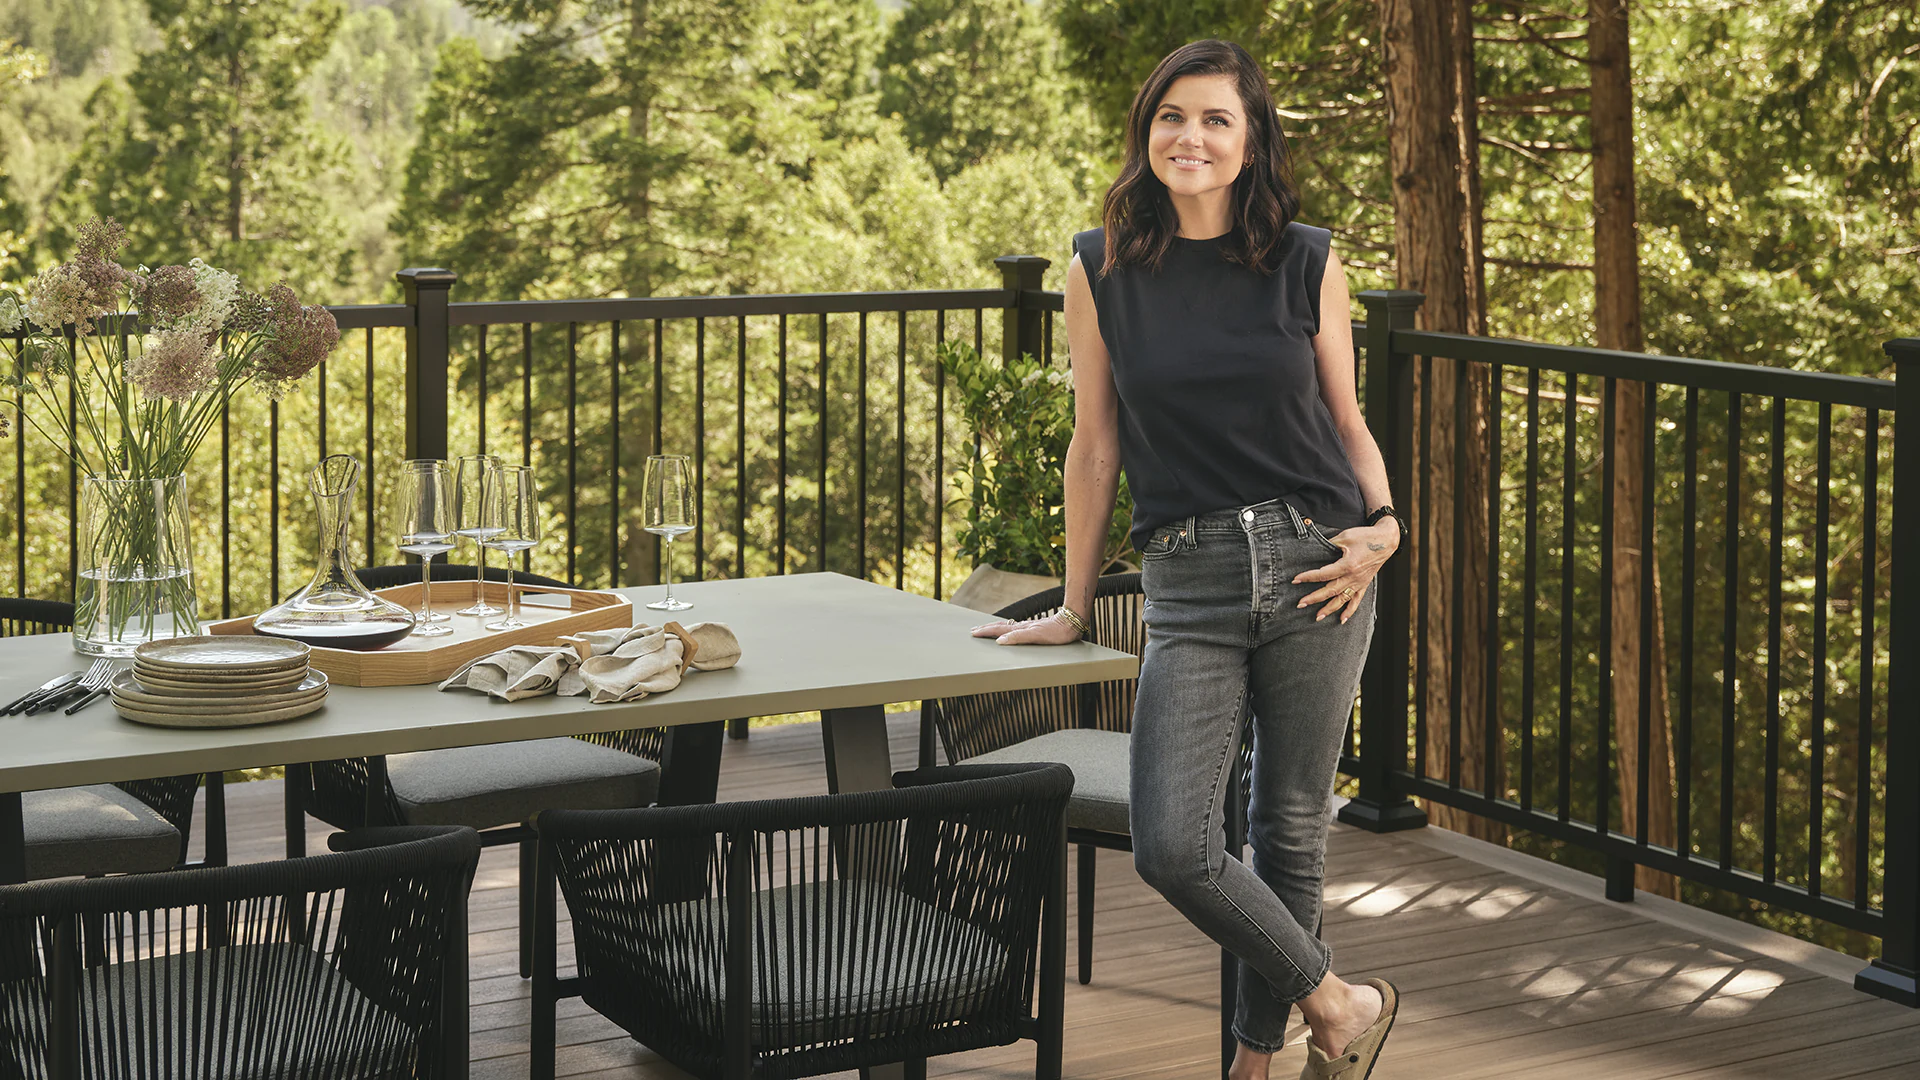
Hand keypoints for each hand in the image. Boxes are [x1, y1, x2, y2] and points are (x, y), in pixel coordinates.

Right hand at [968, 612, 1083, 645]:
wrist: (1071, 623)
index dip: (986, 632)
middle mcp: (1023, 626)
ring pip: (1007, 627)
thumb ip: (1018, 638)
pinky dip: (1007, 629)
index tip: (974, 633)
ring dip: (995, 628)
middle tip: (974, 630)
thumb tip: (1000, 641)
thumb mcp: (1036, 636)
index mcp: (1020, 629)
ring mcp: (1028, 626)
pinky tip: (1010, 630)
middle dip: (986, 628)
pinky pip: (1015, 628)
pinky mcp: (1035, 628)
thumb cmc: (1057, 632)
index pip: (998, 630)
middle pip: (1000, 626)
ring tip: (986, 629)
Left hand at [1293, 520, 1398, 623]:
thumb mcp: (1345, 536)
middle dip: (1314, 598)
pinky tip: (1342, 620)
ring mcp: (1359, 582)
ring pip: (1342, 599)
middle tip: (1300, 604)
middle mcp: (1353, 577)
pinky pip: (1356, 601)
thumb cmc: (1365, 537)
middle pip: (1330, 590)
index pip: (1324, 574)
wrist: (1386, 541)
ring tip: (1317, 617)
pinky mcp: (1364, 584)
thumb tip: (1315, 548)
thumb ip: (1329, 544)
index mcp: (1347, 565)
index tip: (1295, 580)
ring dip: (1329, 609)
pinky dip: (1349, 611)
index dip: (1308, 577)